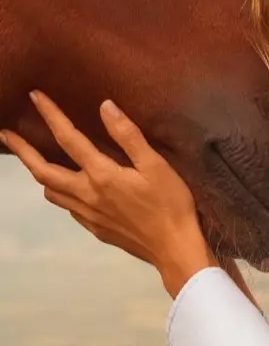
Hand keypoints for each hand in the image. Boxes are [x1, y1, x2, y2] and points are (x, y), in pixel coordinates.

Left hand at [0, 91, 215, 297]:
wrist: (174, 248)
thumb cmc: (171, 204)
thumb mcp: (156, 165)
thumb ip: (128, 135)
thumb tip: (105, 107)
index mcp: (101, 175)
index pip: (68, 139)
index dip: (50, 115)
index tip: (35, 96)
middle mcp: (87, 194)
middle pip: (43, 171)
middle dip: (22, 151)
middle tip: (7, 135)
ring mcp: (89, 215)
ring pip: (51, 193)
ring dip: (39, 174)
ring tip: (35, 162)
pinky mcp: (96, 229)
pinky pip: (69, 208)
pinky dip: (60, 194)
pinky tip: (68, 191)